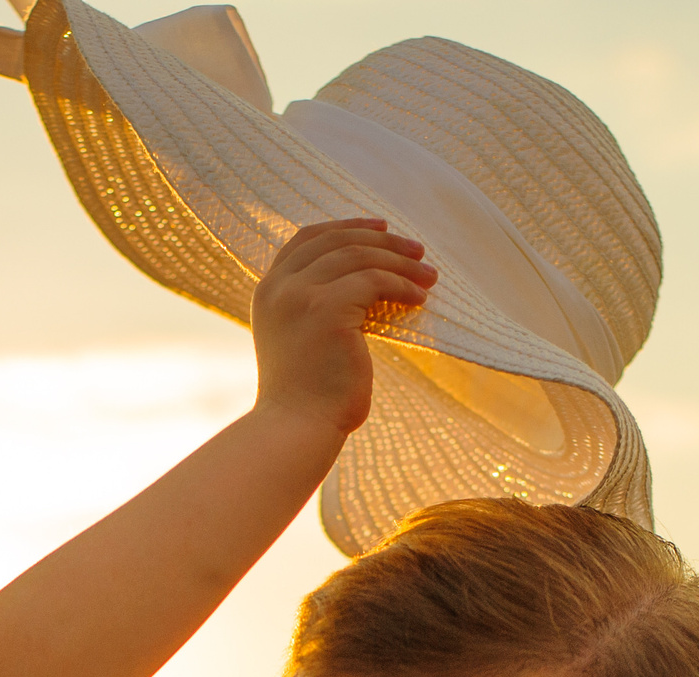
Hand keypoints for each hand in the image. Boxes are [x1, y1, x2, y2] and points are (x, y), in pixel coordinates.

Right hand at [251, 218, 435, 437]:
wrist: (295, 428)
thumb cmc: (306, 397)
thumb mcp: (300, 340)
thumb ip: (314, 308)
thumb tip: (363, 287)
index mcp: (269, 291)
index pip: (307, 239)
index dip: (346, 227)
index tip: (380, 227)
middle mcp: (280, 286)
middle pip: (338, 241)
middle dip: (383, 241)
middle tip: (417, 251)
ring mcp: (301, 295)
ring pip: (360, 257)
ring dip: (400, 263)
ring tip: (428, 276)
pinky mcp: (327, 308)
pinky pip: (374, 281)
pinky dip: (401, 285)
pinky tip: (418, 299)